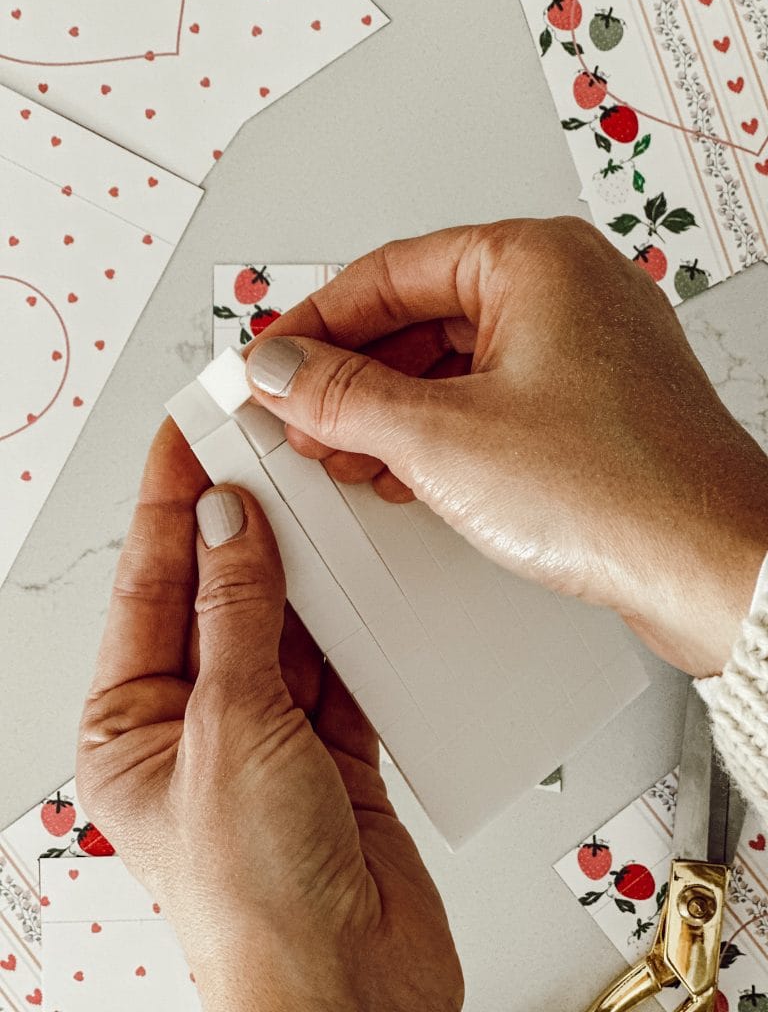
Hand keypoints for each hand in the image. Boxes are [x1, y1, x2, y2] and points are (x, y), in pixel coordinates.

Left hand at [77, 419, 462, 1011]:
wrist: (351, 994)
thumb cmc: (255, 905)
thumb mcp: (232, 733)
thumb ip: (238, 620)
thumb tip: (228, 527)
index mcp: (131, 728)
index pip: (150, 589)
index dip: (169, 506)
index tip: (189, 439)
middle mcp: (195, 728)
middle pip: (218, 599)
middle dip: (239, 528)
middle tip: (259, 452)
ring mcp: (266, 737)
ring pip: (284, 626)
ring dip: (302, 571)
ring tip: (312, 502)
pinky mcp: (330, 752)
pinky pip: (338, 666)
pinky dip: (350, 625)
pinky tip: (355, 583)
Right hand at [243, 218, 767, 676]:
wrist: (710, 570)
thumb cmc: (622, 491)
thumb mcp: (444, 437)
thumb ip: (344, 395)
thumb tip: (282, 367)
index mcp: (535, 260)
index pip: (387, 273)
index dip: (314, 322)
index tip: (268, 359)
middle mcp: (564, 294)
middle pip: (419, 317)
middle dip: (350, 375)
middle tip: (298, 414)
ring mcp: (580, 353)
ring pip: (452, 365)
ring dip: (388, 411)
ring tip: (341, 450)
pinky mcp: (587, 410)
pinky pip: (489, 403)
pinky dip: (437, 434)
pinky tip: (402, 470)